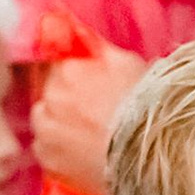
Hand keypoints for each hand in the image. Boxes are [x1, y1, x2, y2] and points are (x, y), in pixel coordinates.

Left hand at [31, 43, 146, 194]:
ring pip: (44, 120)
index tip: (82, 81)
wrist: (150, 155)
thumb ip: (97, 47)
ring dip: (57, 123)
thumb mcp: (127, 64)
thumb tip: (77, 32)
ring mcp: (46, 132)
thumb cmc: (145, 107)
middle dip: (64, 97)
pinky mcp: (49, 161)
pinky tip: (81, 151)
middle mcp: (50, 98)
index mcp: (67, 70)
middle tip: (92, 109)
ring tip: (86, 133)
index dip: (69, 72)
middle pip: (48, 91)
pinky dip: (58, 149)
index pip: (54, 62)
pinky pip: (45, 149)